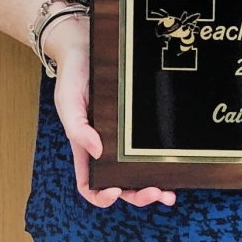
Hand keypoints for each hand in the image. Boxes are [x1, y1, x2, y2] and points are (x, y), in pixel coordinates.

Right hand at [44, 15, 176, 209]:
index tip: (114, 192)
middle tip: (156, 193)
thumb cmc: (72, 75)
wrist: (86, 45)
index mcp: (85, 147)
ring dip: (153, 187)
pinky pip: (149, 149)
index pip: (90, 184)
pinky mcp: (139, 124)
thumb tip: (96, 151)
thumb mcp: (67, 101)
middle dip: (137, 195)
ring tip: (168, 193)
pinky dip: (162, 164)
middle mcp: (106, 147)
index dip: (101, 195)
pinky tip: (173, 166)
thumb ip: (76, 127)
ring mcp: (124, 137)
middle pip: (120, 184)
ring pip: (138, 173)